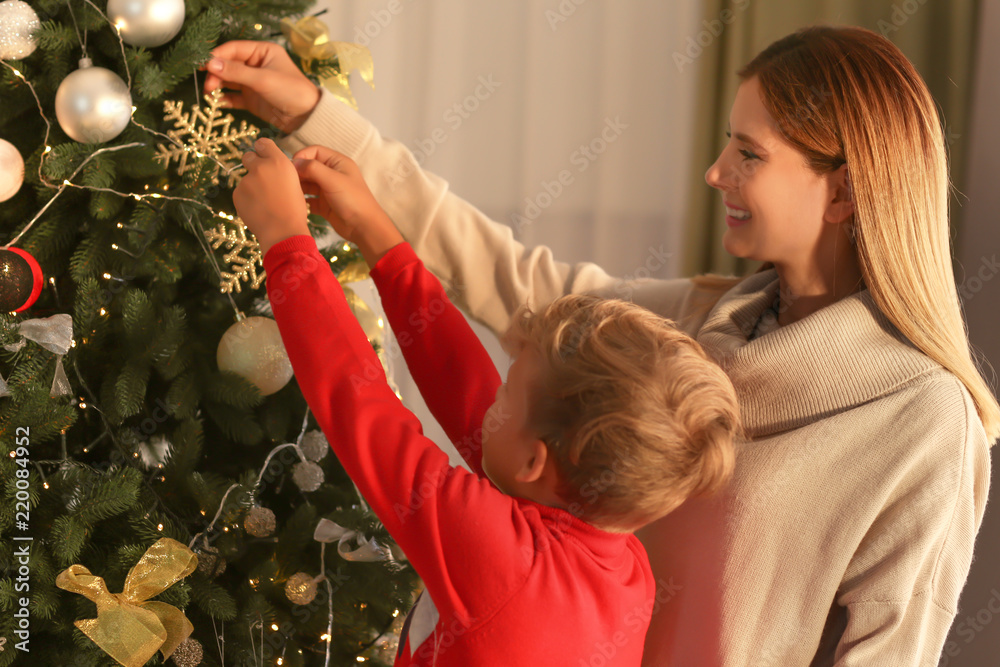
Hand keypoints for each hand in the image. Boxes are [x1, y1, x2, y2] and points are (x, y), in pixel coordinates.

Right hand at [203, 41, 320, 133]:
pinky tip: (217, 103)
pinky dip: (224, 99)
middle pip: (228, 65)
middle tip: (208, 86)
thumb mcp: (263, 79)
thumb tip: (210, 63)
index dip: (217, 56)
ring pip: (228, 81)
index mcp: (262, 52)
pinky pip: (233, 97)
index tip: (203, 65)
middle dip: (216, 74)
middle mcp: (256, 64)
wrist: (306, 118)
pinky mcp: (251, 99)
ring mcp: (253, 82)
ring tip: (210, 94)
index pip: (234, 49)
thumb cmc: (291, 91)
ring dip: (218, 86)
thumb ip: (236, 72)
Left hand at [233, 138, 309, 254]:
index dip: (262, 149)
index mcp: (279, 162)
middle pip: (248, 156)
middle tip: (261, 179)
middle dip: (252, 164)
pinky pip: (241, 192)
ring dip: (252, 186)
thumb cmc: (294, 209)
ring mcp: (246, 180)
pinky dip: (247, 199)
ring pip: (246, 178)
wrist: (283, 231)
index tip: (262, 155)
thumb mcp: (294, 183)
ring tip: (265, 203)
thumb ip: (279, 170)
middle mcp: (261, 167)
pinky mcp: (237, 193)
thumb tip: (269, 166)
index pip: (263, 143)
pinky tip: (258, 209)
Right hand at [292, 146, 403, 266]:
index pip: (315, 151)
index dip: (302, 156)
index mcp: (338, 163)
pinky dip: (301, 200)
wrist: (364, 227)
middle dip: (297, 172)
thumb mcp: (333, 179)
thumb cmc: (353, 200)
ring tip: (288, 192)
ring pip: (307, 183)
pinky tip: (295, 203)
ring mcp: (327, 189)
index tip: (291, 167)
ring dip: (298, 186)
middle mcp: (332, 174)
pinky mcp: (324, 205)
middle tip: (287, 181)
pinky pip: (308, 198)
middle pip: (309, 167)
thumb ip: (313, 168)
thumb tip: (294, 162)